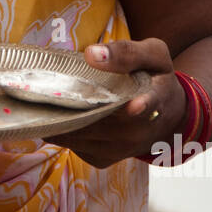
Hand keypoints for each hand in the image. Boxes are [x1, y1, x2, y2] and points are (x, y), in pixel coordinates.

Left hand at [46, 37, 185, 168]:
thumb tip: (91, 53)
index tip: (133, 105)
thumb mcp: (153, 55)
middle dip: (74, 106)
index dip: (139, 106)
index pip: (148, 104)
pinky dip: (63, 130)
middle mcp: (138, 131)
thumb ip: (127, 52)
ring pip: (81, 135)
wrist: (166, 116)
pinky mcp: (104, 159)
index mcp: (155, 99)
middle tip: (46, 92)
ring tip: (45, 102)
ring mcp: (120, 148)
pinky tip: (59, 114)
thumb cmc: (155, 78)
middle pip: (100, 120)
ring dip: (61, 119)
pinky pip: (74, 145)